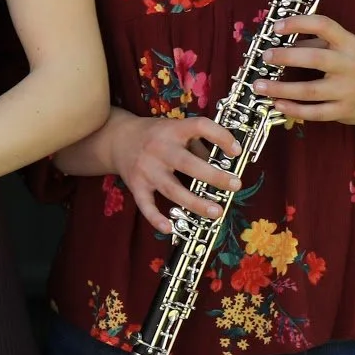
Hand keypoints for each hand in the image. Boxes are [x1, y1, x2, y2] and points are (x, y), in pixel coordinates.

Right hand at [105, 113, 242, 235]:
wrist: (116, 138)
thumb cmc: (155, 135)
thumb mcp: (175, 129)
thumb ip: (198, 145)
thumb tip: (223, 165)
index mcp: (173, 130)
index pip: (200, 127)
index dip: (221, 136)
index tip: (237, 150)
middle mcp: (159, 149)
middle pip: (187, 164)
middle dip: (213, 176)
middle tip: (235, 185)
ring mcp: (146, 169)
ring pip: (171, 188)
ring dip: (195, 202)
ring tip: (216, 212)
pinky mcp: (136, 185)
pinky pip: (146, 204)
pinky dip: (155, 217)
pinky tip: (169, 228)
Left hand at [254, 14, 354, 126]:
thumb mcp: (345, 47)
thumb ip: (317, 42)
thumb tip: (281, 41)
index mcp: (349, 43)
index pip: (324, 26)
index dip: (299, 23)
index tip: (276, 26)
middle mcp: (350, 65)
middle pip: (315, 59)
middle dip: (286, 57)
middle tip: (265, 56)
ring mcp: (348, 91)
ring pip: (310, 91)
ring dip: (281, 89)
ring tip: (259, 85)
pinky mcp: (344, 111)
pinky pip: (315, 113)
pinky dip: (293, 109)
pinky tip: (277, 104)